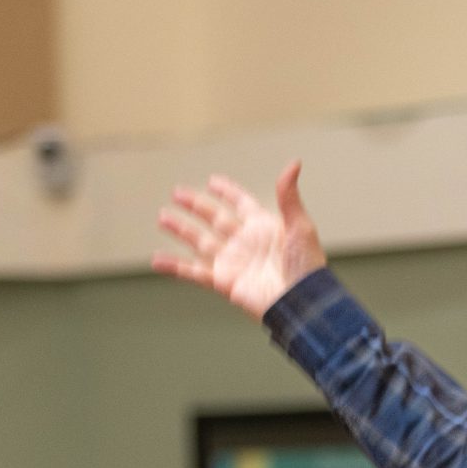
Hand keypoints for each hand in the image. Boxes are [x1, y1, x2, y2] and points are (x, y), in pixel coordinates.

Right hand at [154, 163, 327, 319]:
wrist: (302, 303)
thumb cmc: (308, 268)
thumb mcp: (300, 226)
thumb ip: (289, 196)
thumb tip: (293, 164)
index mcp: (264, 227)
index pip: (241, 204)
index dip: (228, 192)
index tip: (213, 181)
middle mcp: (246, 243)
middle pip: (215, 219)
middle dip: (196, 206)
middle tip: (177, 193)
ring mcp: (233, 262)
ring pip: (200, 242)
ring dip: (181, 230)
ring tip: (163, 217)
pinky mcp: (224, 282)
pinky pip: (194, 273)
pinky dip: (175, 267)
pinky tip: (158, 260)